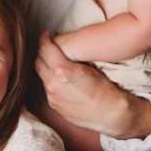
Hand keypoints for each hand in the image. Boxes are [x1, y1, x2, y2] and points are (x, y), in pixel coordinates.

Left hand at [35, 31, 150, 139]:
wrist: (112, 114)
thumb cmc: (106, 88)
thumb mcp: (89, 67)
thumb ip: (70, 59)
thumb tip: (62, 51)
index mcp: (62, 71)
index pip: (44, 49)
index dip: (44, 40)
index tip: (46, 36)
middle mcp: (53, 84)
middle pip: (38, 62)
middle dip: (42, 52)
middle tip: (49, 47)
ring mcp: (52, 97)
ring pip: (42, 77)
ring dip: (46, 68)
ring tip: (55, 63)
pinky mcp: (54, 106)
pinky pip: (48, 90)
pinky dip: (51, 82)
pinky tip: (61, 80)